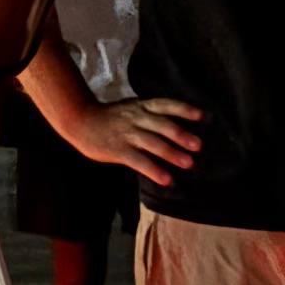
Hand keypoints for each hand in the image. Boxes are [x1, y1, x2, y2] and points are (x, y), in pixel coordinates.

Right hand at [70, 96, 206, 185]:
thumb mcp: (131, 109)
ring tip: (188, 163)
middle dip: (182, 136)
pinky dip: (154, 170)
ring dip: (172, 154)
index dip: (185, 110)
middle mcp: (137, 118)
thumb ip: (150, 115)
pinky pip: (139, 161)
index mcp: (141, 106)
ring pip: (154, 143)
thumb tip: (176, 128)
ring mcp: (127, 134)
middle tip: (199, 146)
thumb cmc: (110, 117)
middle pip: (163, 126)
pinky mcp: (118, 150)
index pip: (167, 105)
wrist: (80, 120)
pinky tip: (166, 180)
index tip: (204, 117)